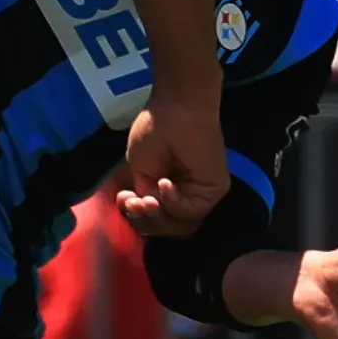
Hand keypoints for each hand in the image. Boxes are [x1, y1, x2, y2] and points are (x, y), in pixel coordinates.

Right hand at [115, 94, 229, 232]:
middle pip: (167, 226)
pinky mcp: (214, 190)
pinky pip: (191, 211)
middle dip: (144, 220)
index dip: (137, 216)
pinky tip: (165, 183)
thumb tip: (149, 209)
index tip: (123, 199)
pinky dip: (173, 202)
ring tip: (145, 198)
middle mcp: (186, 194)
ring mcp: (201, 193)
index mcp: (169, 189)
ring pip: (180, 224)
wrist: (174, 112)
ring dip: (157, 214)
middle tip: (132, 203)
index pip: (155, 218)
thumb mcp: (140, 171)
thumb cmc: (154, 132)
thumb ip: (146, 195)